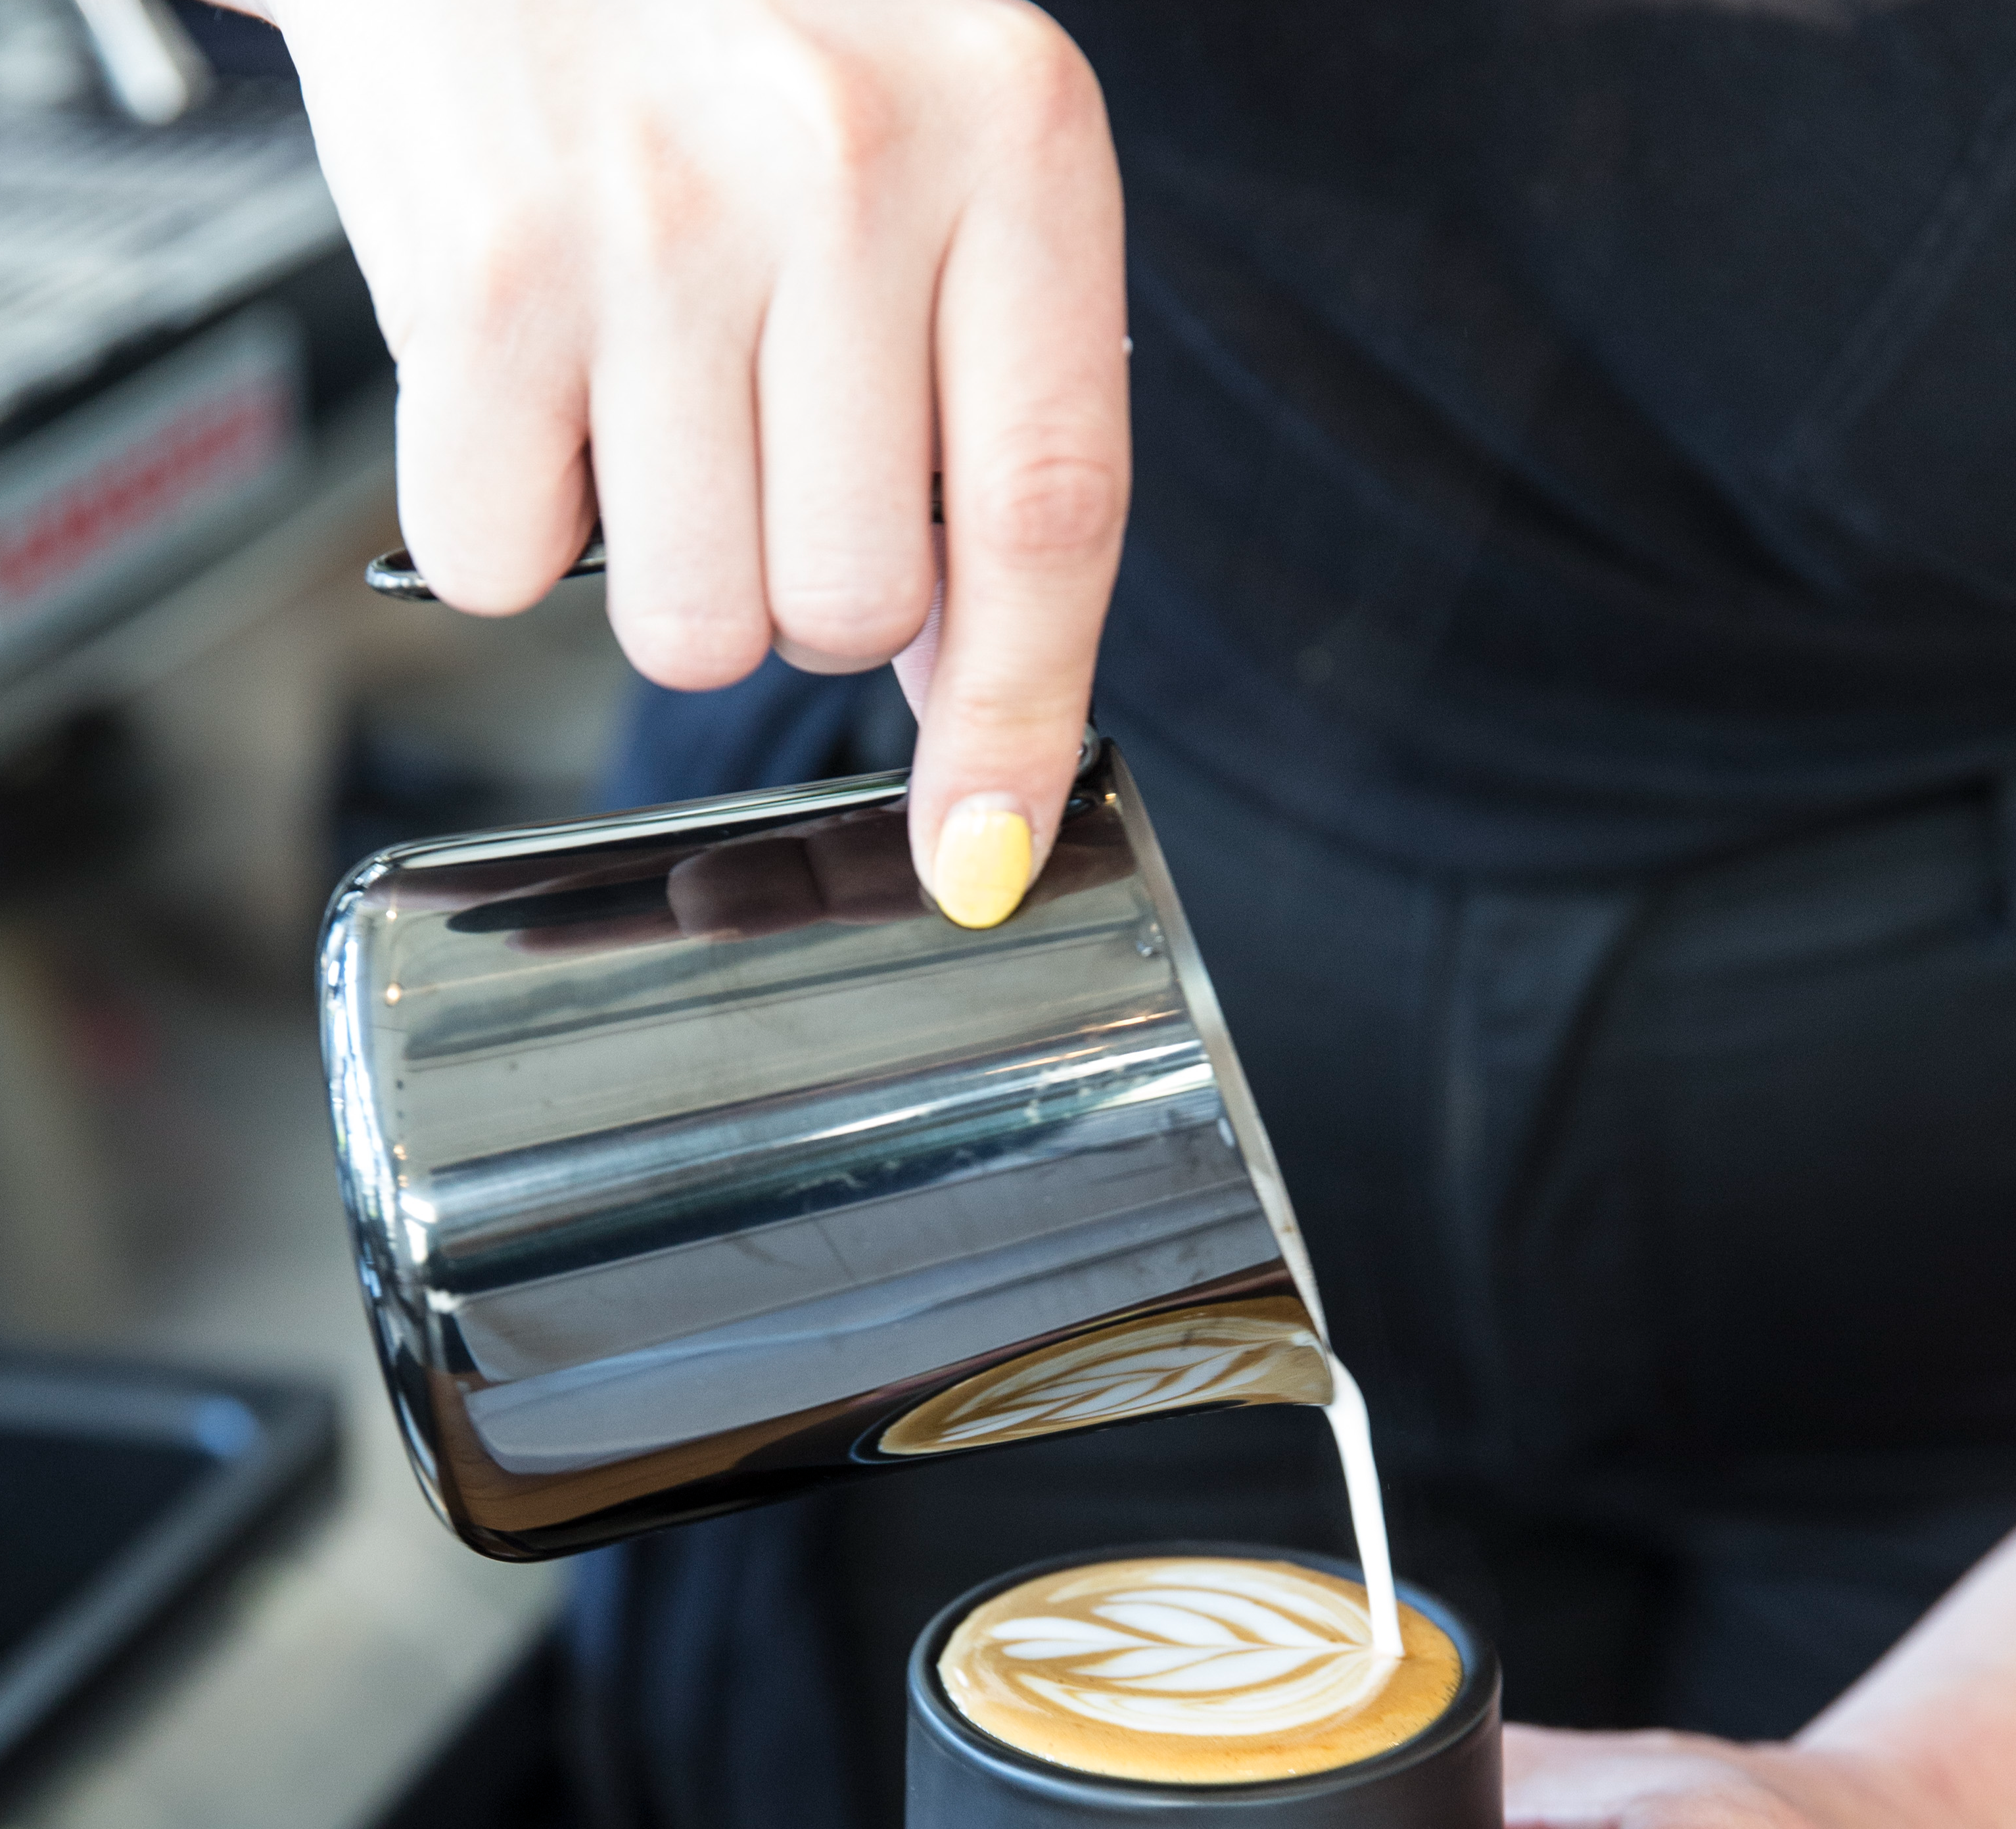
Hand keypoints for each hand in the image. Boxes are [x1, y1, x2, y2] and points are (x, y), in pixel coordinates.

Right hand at [261, 0, 1128, 921]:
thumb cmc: (721, 25)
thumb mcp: (925, 159)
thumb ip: (977, 415)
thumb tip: (966, 700)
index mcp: (1013, 137)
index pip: (1052, 515)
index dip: (1017, 720)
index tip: (976, 853)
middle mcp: (848, 165)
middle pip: (849, 609)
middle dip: (793, 581)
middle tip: (744, 435)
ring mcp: (661, 222)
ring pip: (685, 624)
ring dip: (656, 562)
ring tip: (634, 388)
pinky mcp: (488, 277)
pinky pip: (504, 571)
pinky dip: (498, 520)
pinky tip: (532, 378)